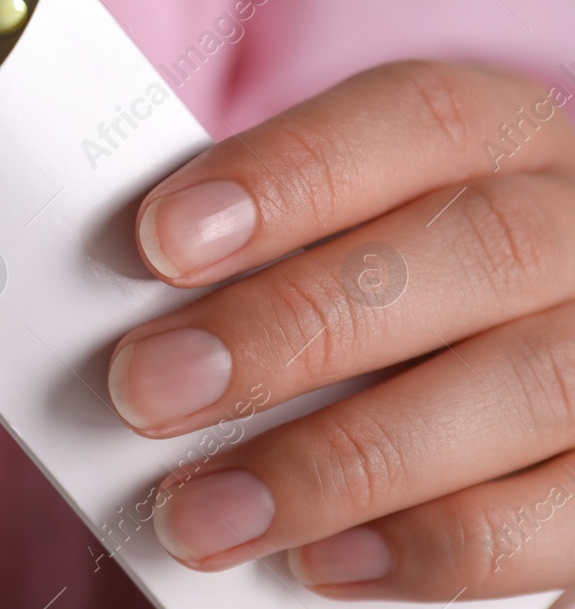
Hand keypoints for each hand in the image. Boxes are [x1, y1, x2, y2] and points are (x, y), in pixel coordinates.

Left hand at [108, 60, 574, 599]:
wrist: (500, 396)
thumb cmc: (383, 298)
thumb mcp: (336, 244)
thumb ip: (265, 258)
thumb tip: (148, 321)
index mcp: (503, 141)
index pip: (418, 118)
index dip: (287, 172)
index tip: (161, 238)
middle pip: (471, 248)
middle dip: (290, 326)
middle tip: (147, 390)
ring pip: (524, 387)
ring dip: (339, 462)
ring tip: (204, 512)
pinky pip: (563, 517)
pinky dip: (430, 547)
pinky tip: (321, 564)